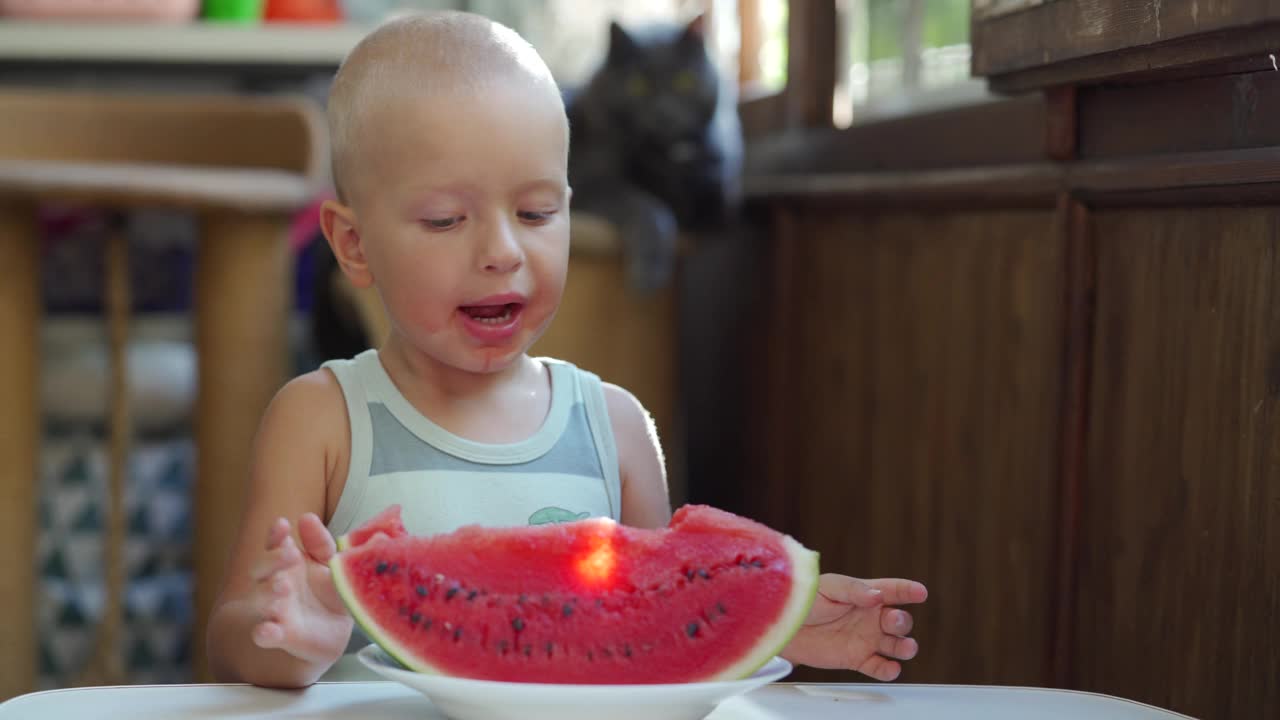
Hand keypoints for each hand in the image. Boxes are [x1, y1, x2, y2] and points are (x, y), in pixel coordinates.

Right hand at [248, 513, 353, 664]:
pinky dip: (263, 632)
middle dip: (273, 559)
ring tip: (283, 586)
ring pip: (260, 598)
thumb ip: (320, 543)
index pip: (275, 544)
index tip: (283, 524)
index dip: (276, 534)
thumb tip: (307, 517)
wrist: (336, 630)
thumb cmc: (328, 590)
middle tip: (291, 553)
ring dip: (268, 592)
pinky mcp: (278, 635)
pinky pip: (263, 633)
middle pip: (262, 568)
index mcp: (288, 562)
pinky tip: (268, 630)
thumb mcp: (330, 564)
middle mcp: (275, 582)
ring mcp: (274, 608)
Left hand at [781, 575, 927, 680]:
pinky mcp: (858, 659)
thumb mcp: (828, 588)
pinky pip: (879, 667)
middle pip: (899, 620)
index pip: (893, 591)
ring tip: (906, 648)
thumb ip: (854, 590)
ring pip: (896, 645)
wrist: (785, 627)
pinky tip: (890, 668)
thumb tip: (877, 595)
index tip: (921, 592)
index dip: (908, 590)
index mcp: (866, 595)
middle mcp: (871, 617)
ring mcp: (867, 639)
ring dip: (905, 647)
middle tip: (894, 621)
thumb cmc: (805, 601)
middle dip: (902, 621)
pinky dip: (888, 670)